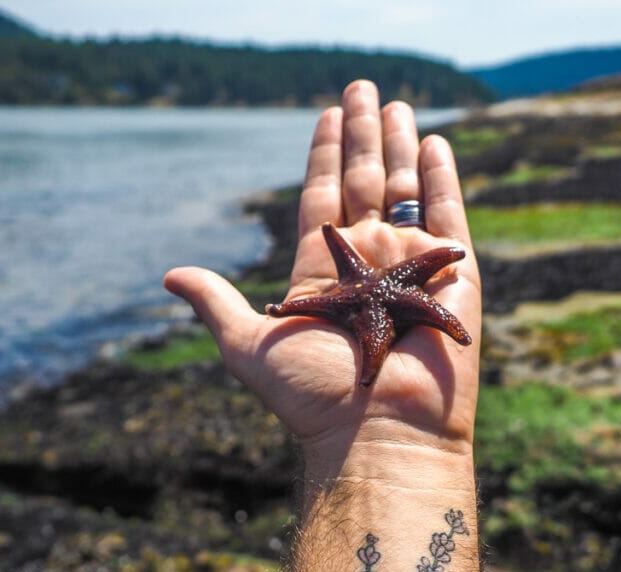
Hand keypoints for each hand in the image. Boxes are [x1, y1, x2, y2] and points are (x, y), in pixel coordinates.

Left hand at [164, 80, 480, 473]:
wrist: (378, 433)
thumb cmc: (312, 397)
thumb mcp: (248, 345)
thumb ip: (217, 303)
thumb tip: (169, 275)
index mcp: (321, 272)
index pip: (322, 197)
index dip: (322, 155)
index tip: (325, 114)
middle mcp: (366, 262)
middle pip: (364, 182)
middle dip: (362, 135)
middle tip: (361, 89)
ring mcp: (409, 266)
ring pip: (404, 189)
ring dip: (399, 144)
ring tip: (395, 104)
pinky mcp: (452, 275)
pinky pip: (447, 215)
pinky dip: (441, 178)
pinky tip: (432, 143)